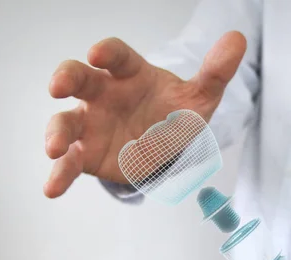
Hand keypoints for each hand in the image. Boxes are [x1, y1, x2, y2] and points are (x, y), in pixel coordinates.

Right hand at [44, 31, 245, 197]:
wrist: (166, 146)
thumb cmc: (176, 113)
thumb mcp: (200, 97)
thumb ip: (215, 72)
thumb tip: (238, 40)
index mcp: (129, 74)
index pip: (116, 57)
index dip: (106, 52)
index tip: (97, 53)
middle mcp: (104, 93)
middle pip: (79, 79)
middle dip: (66, 79)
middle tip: (57, 86)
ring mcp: (91, 123)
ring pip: (67, 122)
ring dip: (57, 133)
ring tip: (54, 149)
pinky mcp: (87, 153)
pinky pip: (70, 163)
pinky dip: (60, 175)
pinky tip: (52, 189)